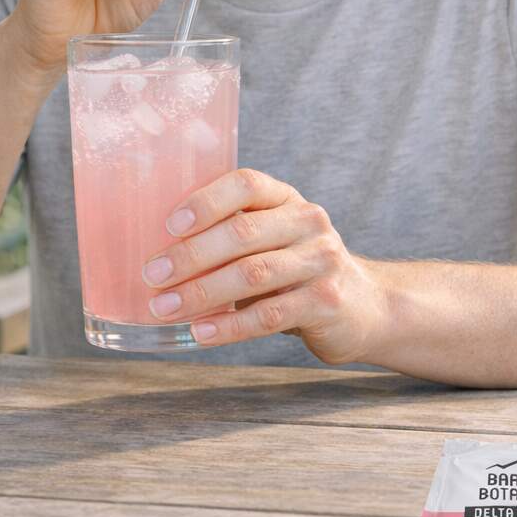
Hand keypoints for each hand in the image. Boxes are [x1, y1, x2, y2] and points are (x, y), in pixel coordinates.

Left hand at [140, 168, 386, 365]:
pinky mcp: (326, 302)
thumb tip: (157, 248)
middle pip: (242, 232)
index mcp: (286, 199)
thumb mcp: (272, 237)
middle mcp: (308, 222)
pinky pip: (269, 315)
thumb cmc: (296, 269)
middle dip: (191, 255)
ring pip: (252, 274)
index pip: (246, 184)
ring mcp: (321, 261)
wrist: (364, 306)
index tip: (169, 225)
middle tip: (153, 274)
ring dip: (201, 292)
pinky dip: (229, 326)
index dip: (206, 201)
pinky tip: (200, 332)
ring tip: (164, 308)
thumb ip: (231, 233)